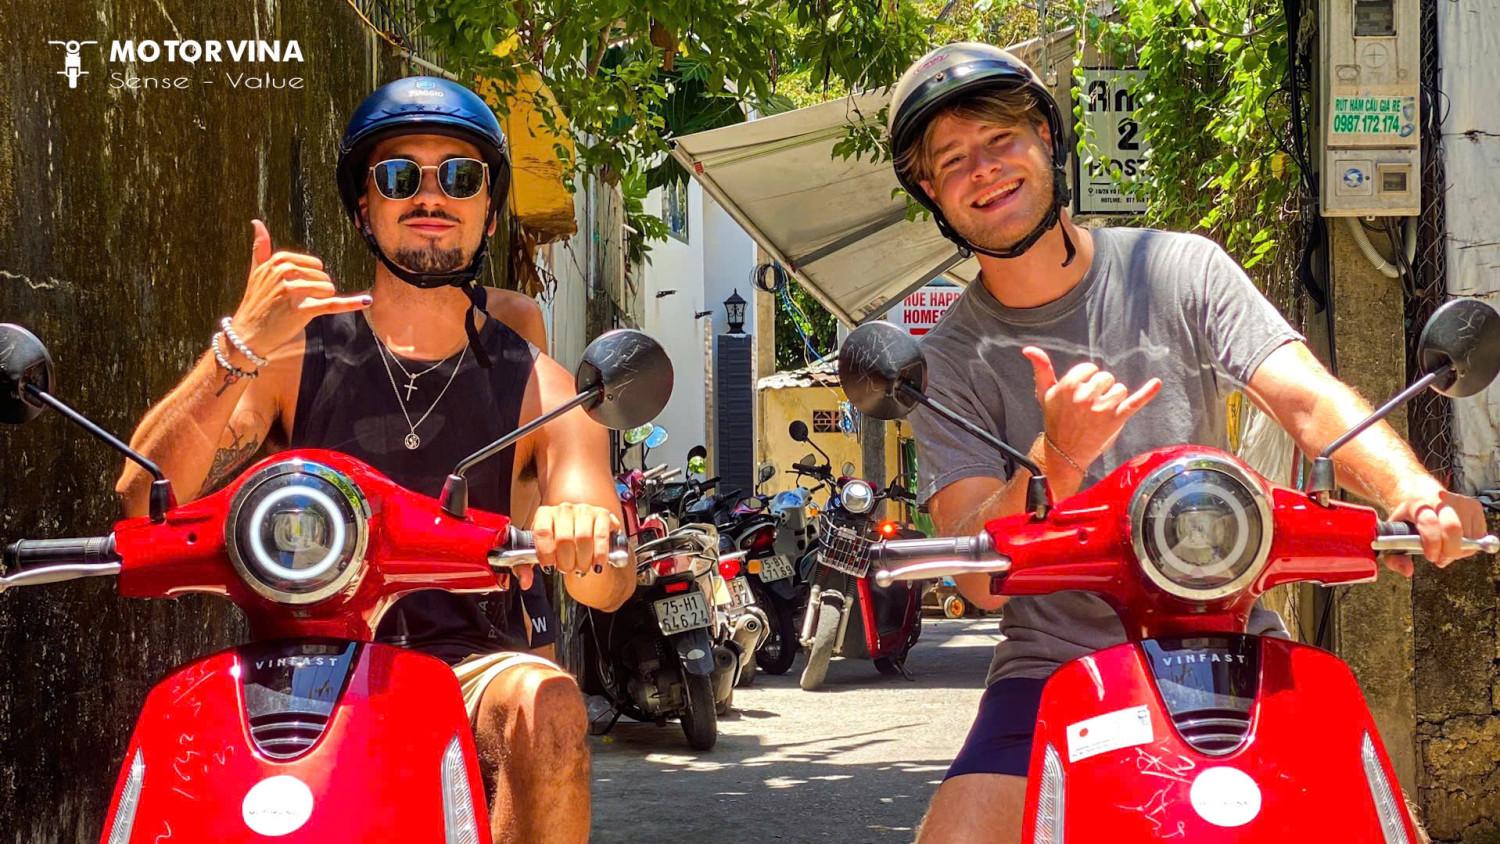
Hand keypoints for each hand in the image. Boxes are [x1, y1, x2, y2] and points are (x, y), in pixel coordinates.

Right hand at [229, 220, 369, 358]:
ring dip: (321, 300)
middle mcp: (283, 272)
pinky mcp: (300, 310)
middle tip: (296, 302)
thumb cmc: (255, 303)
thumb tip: (257, 222)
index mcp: (277, 261)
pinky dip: (351, 303)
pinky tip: (367, 300)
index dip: (311, 278)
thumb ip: (260, 249)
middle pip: (322, 275)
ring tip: (302, 308)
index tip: (296, 289)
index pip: (313, 264)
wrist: (247, 334)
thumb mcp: (255, 273)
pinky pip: (331, 304)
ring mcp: (291, 291)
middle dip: (318, 289)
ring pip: (327, 288)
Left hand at [531, 502, 622, 574]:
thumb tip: (525, 582)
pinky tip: (596, 565)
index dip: (545, 553)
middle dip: (565, 561)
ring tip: (581, 567)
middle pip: (564, 538)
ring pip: (583, 537)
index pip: (542, 531)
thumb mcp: (538, 552)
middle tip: (567, 569)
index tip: (548, 567)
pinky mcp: (602, 516)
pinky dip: (599, 555)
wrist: (580, 531)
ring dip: (582, 560)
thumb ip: (526, 568)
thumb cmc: (557, 542)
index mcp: (545, 515)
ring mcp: (584, 510)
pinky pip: (601, 536)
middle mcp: (564, 509)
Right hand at [1022, 347, 1161, 473]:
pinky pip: (1135, 402)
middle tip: (1089, 407)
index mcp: (1069, 385)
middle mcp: (1086, 395)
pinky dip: (1147, 392)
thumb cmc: (1056, 420)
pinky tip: (1156, 383)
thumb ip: (1041, 369)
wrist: (1064, 452)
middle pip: (1106, 377)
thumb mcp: (1045, 394)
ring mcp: (1103, 408)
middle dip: (1100, 389)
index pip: (1090, 368)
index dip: (1086, 380)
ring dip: (1113, 399)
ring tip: (1100, 414)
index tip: (1079, 395)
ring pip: (1119, 389)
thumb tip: (1029, 349)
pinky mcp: (1117, 419)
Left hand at [1383, 479, 1487, 575]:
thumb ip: (1394, 557)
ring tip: (1445, 547)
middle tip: (1441, 559)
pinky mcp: (1474, 506)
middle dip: (1450, 551)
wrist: (1421, 495)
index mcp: (1417, 506)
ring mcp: (1459, 501)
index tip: (1431, 557)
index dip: (1432, 543)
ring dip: (1458, 550)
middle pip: (1454, 528)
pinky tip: (1456, 541)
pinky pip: (1479, 536)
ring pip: (1468, 536)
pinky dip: (1469, 545)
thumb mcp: (1394, 536)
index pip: (1429, 523)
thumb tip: (1407, 570)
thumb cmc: (1408, 520)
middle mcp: (1439, 500)